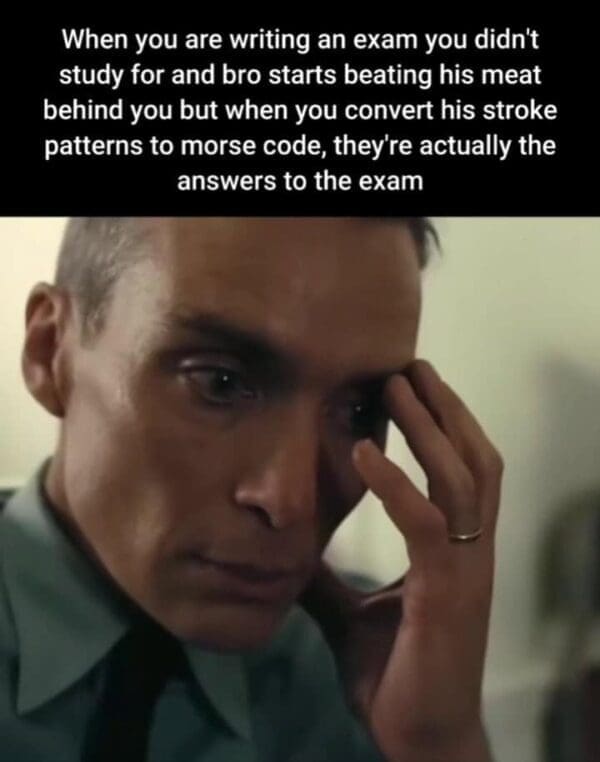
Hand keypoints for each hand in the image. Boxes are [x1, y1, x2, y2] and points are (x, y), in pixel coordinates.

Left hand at [301, 360, 502, 761]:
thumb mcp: (351, 611)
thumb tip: (287, 552)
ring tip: (398, 384)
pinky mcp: (446, 594)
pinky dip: (397, 483)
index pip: (460, 470)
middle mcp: (469, 548)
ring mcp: (464, 569)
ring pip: (462, 478)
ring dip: (431, 427)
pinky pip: (427, 524)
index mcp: (454, 548)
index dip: (442, 424)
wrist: (417, 737)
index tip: (410, 384)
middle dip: (446, 408)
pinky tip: (364, 451)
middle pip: (474, 458)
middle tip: (410, 363)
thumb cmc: (394, 672)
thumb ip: (327, 577)